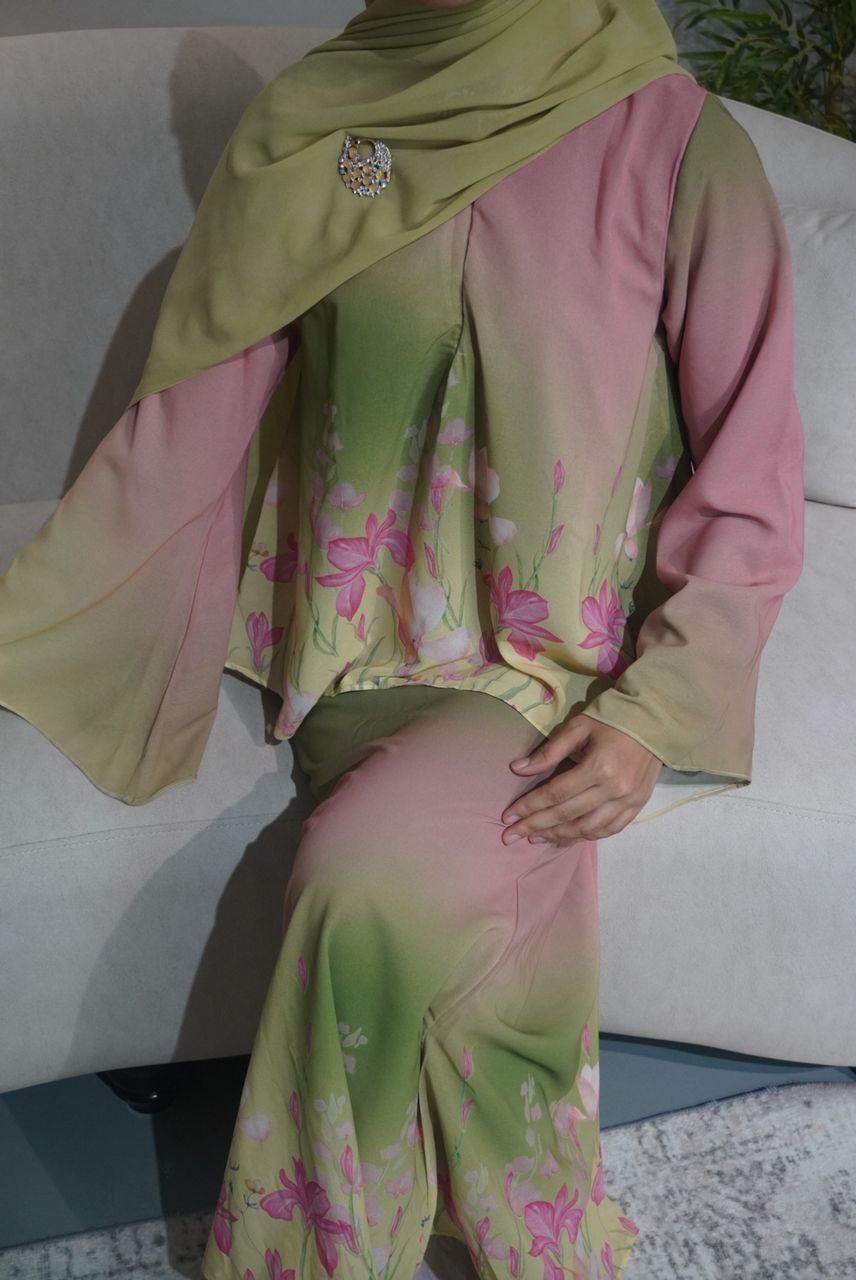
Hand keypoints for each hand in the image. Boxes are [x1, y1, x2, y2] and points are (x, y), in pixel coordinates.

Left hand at [500, 713, 662, 846]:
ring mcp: (628, 802)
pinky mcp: (637, 807)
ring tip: (535, 838)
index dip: (529, 807)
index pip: (556, 794)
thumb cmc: (612, 719)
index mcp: (598, 767)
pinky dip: (584, 837)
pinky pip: (607, 831)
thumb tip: (517, 769)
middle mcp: (614, 790)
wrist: (655, 722)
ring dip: (558, 836)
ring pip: (587, 829)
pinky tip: (565, 838)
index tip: (507, 816)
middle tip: (511, 836)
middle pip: (567, 815)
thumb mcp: (578, 727)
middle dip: (535, 827)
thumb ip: (549, 751)